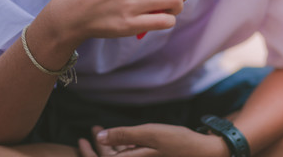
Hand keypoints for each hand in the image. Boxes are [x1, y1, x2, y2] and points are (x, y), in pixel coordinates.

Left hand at [79, 124, 229, 156]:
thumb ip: (124, 135)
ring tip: (103, 129)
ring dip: (110, 144)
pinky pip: (130, 155)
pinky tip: (123, 137)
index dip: (89, 153)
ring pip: (120, 156)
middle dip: (98, 146)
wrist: (201, 151)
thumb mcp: (150, 134)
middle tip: (94, 129)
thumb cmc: (177, 142)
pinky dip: (123, 145)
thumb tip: (99, 137)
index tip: (81, 139)